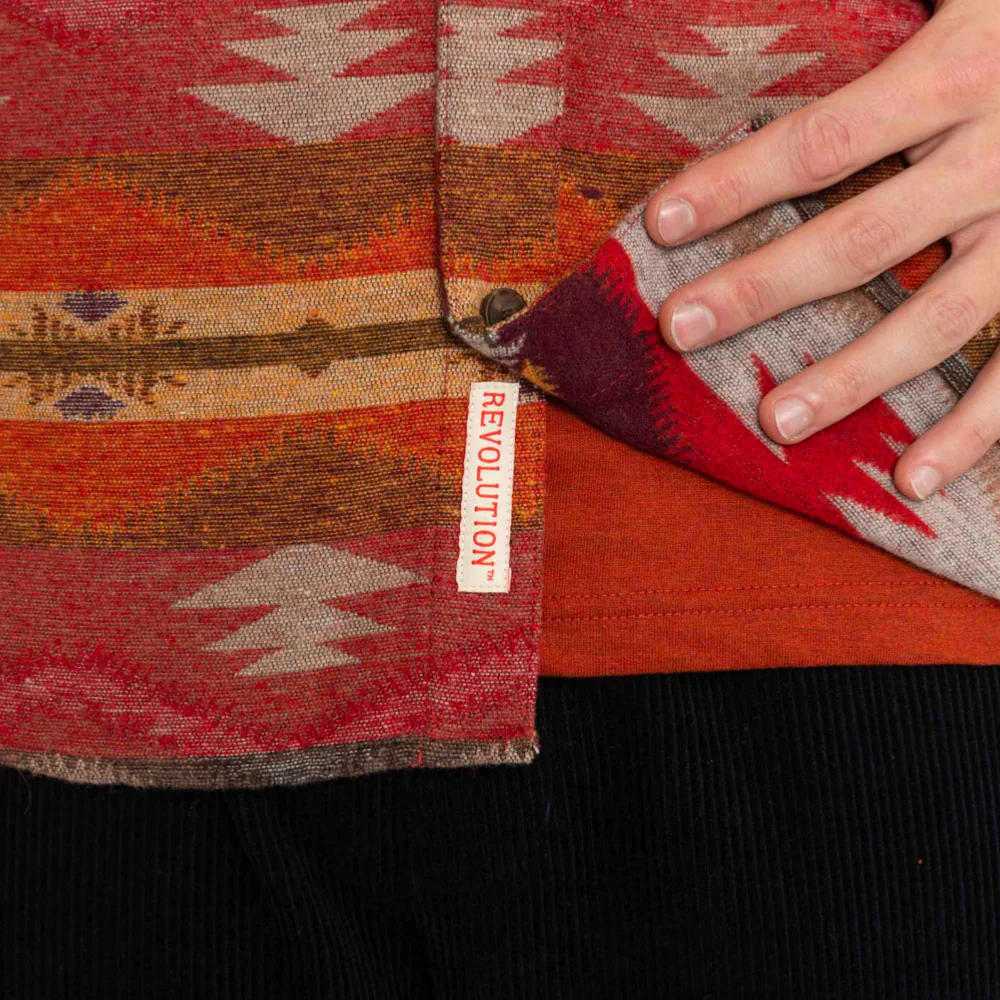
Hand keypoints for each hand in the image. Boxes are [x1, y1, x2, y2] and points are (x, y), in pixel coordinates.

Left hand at [643, 0, 999, 501]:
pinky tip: (916, 476)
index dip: (737, 184)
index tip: (661, 224)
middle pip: (862, 238)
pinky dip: (979, 426)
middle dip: (762, 288)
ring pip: (942, 316)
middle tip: (680, 328)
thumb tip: (763, 11)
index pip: (823, 142)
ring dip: (856, 376)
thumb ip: (900, 6)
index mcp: (962, 69)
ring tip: (778, 423)